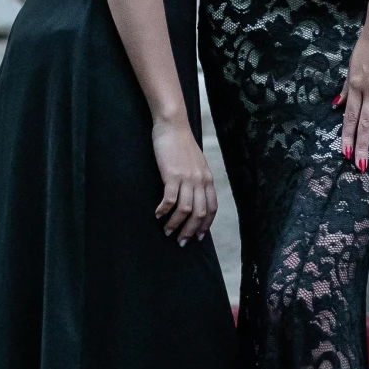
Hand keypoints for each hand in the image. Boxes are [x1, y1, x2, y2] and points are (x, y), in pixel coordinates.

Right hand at [151, 119, 217, 242]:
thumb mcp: (195, 163)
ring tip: (166, 231)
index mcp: (207, 178)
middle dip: (190, 230)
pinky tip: (157, 214)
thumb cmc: (181, 144)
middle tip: (181, 242)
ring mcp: (187, 178)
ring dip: (175, 224)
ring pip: (185, 210)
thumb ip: (197, 179)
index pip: (212, 207)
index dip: (206, 224)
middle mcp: (200, 180)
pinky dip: (163, 211)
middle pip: (200, 213)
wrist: (173, 126)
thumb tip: (193, 196)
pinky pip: (169, 200)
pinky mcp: (172, 175)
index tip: (199, 237)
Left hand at [336, 0, 368, 167]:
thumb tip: (337, 105)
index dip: (348, 136)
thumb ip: (346, 87)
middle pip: (365, 122)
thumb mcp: (352, 64)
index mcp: (355, 84)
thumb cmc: (367, 42)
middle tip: (360, 166)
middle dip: (362, 145)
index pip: (350, 116)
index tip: (345, 152)